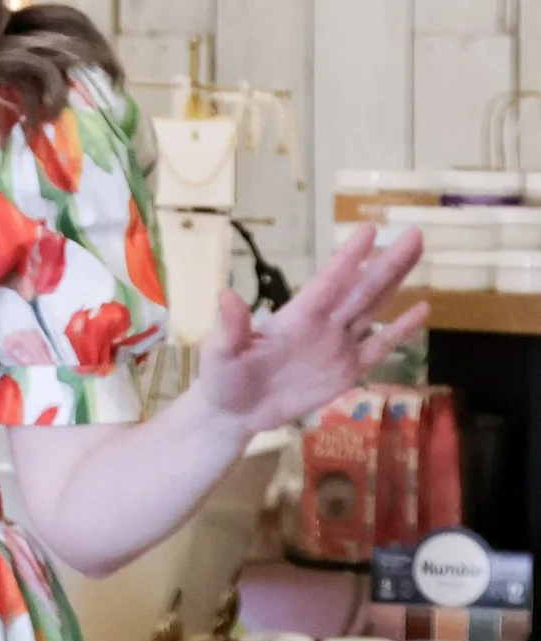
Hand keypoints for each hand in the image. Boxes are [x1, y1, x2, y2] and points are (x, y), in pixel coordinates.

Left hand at [198, 221, 426, 431]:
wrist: (235, 411)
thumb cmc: (223, 375)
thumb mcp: (219, 352)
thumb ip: (231, 328)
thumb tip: (225, 296)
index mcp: (296, 315)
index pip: (328, 282)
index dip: (349, 258)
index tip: (369, 230)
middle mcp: (323, 323)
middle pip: (361, 289)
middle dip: (387, 263)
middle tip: (414, 233)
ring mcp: (338, 345)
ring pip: (373, 308)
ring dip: (396, 281)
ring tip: (418, 251)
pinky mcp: (348, 371)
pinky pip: (378, 348)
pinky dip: (400, 331)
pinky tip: (422, 309)